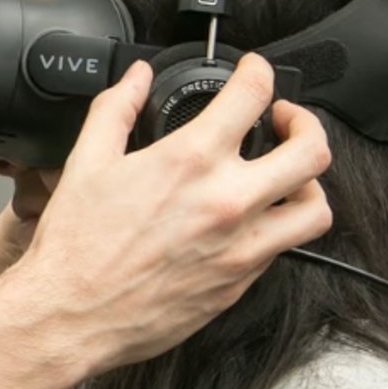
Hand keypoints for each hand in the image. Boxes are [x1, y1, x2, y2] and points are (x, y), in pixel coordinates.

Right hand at [0, 53, 332, 380]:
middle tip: (284, 120)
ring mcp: (241, 248)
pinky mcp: (239, 284)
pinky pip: (283, 248)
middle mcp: (227, 203)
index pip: (252, 96)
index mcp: (190, 162)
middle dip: (305, 122)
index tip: (253, 72)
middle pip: (311, 151)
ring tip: (288, 176)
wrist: (71, 316)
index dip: (258, 72)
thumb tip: (134, 79)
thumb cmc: (76, 248)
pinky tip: (251, 219)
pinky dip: (277, 226)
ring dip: (308, 183)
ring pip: (315, 209)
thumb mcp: (87, 162)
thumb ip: (116, 109)